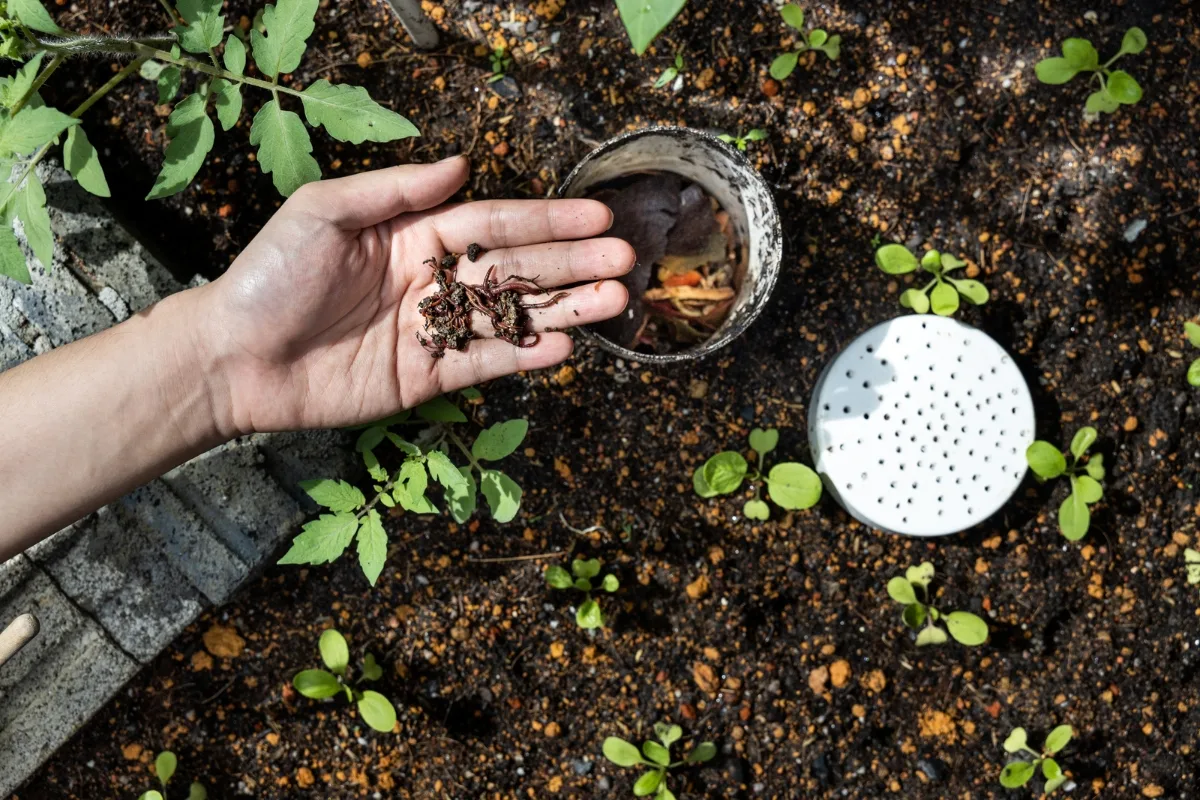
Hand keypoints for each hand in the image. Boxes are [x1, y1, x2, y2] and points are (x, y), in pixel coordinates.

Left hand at [194, 157, 633, 434]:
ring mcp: (432, 330)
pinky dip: (522, 358)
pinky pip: (483, 365)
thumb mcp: (324, 212)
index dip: (547, 221)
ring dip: (565, 310)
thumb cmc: (269, 276)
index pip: (495, 223)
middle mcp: (432, 280)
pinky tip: (562, 348)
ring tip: (614, 303)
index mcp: (414, 236)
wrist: (231, 359)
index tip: (596, 218)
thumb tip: (461, 165)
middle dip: (572, 265)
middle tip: (625, 263)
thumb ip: (397, 192)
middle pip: (517, 269)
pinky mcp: (425, 378)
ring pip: (511, 318)